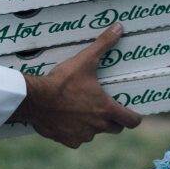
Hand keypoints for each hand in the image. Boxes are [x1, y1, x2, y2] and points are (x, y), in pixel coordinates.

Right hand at [8, 24, 141, 147]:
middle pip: (115, 128)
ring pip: (95, 133)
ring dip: (93, 125)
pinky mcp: (68, 140)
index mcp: (106, 109)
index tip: (133, 113)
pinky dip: (75, 132)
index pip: (131, 121)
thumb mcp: (85, 60)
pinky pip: (77, 139)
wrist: (35, 99)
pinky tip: (67, 120)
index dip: (134, 117)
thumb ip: (103, 45)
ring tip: (83, 111)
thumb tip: (119, 27)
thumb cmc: (62, 81)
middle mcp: (97, 126)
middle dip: (113, 120)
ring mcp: (83, 135)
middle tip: (106, 108)